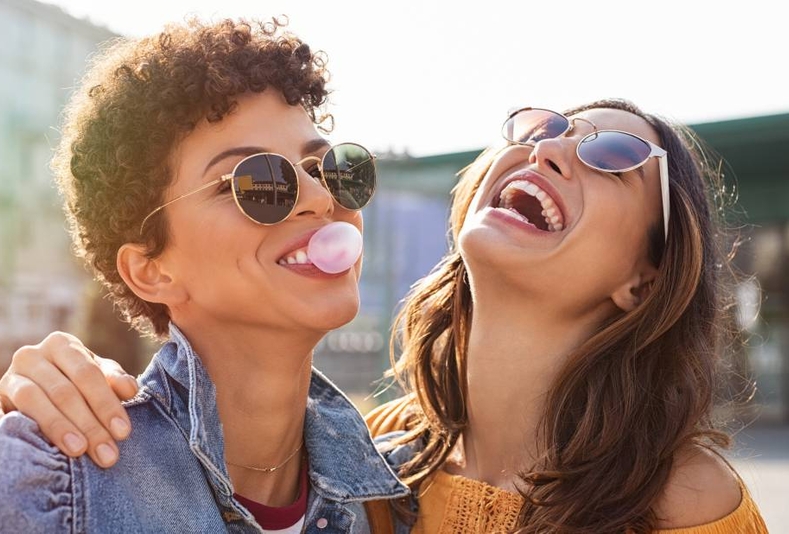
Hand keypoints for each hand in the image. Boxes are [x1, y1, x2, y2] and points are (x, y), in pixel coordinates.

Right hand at [0, 332, 137, 466]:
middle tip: (107, 454)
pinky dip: (26, 429)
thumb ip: (114, 380)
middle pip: (64, 391)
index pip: (88, 374)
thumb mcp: (97, 376)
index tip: (123, 432)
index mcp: (62, 345)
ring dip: (59, 428)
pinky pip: (9, 415)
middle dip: (89, 424)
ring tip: (79, 451)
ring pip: (34, 400)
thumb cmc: (75, 383)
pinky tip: (42, 448)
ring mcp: (10, 377)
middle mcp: (32, 355)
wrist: (34, 390)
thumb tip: (130, 390)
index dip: (106, 404)